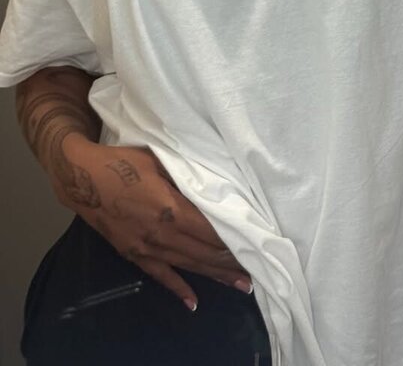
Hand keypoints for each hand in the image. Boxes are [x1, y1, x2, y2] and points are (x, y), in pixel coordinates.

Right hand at [52, 137, 251, 309]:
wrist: (83, 178)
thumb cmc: (124, 162)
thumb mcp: (160, 161)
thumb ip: (186, 178)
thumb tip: (212, 188)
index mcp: (170, 208)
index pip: (209, 230)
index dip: (232, 239)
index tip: (254, 244)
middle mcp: (160, 233)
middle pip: (203, 252)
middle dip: (231, 261)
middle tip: (256, 269)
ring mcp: (146, 248)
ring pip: (188, 266)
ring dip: (215, 276)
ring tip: (241, 285)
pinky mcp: (134, 255)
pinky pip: (161, 276)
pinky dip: (179, 289)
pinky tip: (194, 303)